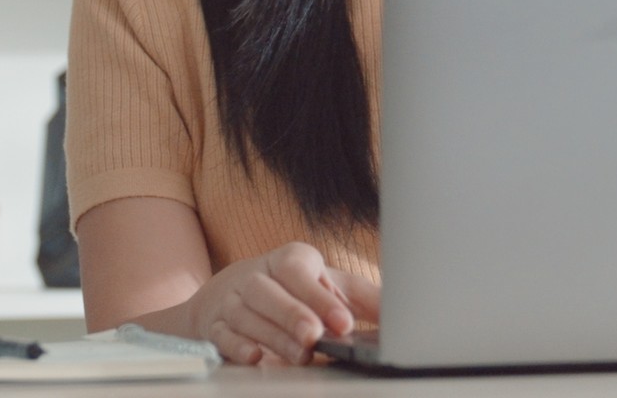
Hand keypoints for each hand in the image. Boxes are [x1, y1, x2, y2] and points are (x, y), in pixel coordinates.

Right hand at [186, 242, 379, 366]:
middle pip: (268, 292)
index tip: (343, 321)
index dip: (319, 296)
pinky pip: (222, 335)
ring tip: (299, 354)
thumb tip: (401, 310)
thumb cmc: (292, 289)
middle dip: (293, 314)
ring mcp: (232, 301)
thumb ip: (362, 297)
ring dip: (273, 337)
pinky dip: (236, 346)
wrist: (231, 292)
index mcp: (288, 260)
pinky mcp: (215, 326)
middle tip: (315, 336)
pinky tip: (255, 356)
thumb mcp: (328, 285)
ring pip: (246, 315)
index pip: (298, 271)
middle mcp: (256, 276)